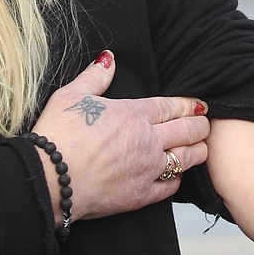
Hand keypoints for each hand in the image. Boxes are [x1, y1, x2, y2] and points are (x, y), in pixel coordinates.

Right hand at [29, 50, 209, 224]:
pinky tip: (175, 176)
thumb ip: (95, 76)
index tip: (199, 105)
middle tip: (204, 124)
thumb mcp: (72, 95)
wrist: (49, 180)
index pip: (174, 106)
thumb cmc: (57, 137)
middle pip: (189, 131)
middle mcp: (147, 140)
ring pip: (187, 159)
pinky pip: (171, 187)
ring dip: (197, 151)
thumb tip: (108, 59)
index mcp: (133, 114)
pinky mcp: (140, 195)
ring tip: (199, 148)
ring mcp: (146, 169)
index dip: (190, 105)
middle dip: (201, 126)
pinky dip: (177, 180)